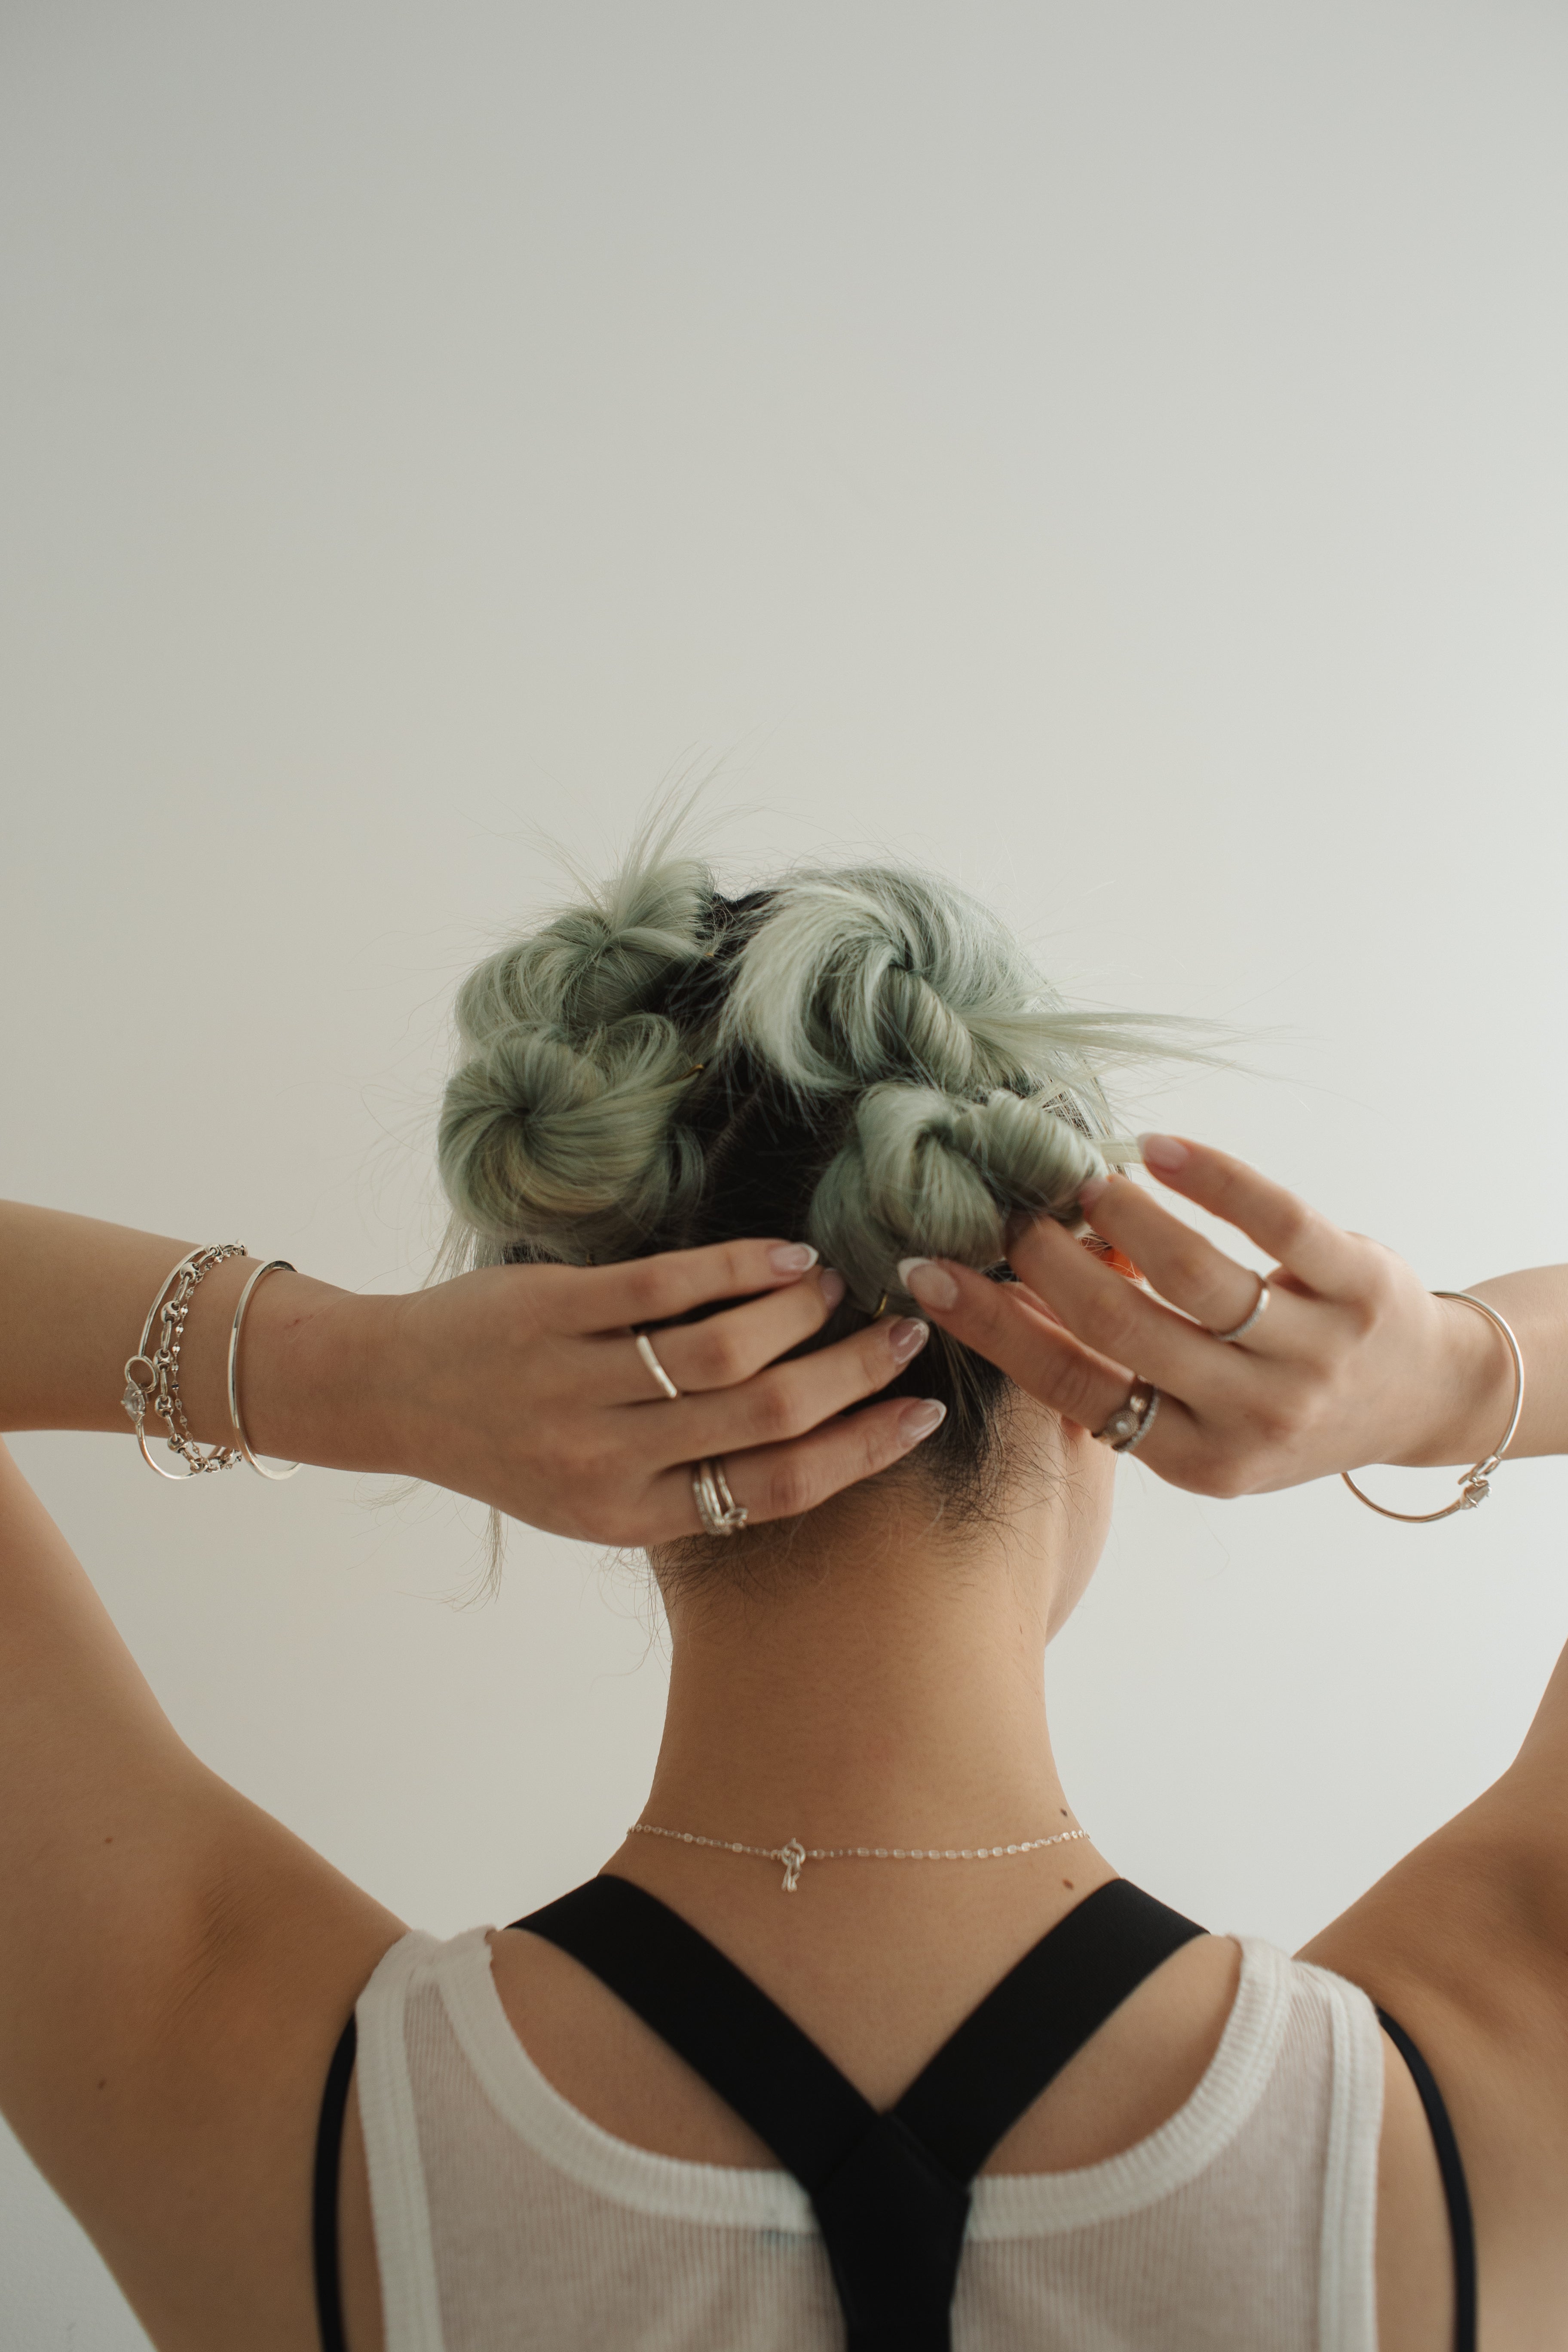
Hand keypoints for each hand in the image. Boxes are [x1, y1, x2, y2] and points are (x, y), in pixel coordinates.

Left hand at [276, 1240, 942, 1542]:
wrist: (390, 1393)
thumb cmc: (513, 1442)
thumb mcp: (597, 1493)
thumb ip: (689, 1476)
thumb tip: (817, 1435)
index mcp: (628, 1516)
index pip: (774, 1489)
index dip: (861, 1451)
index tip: (921, 1414)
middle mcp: (607, 1458)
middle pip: (768, 1416)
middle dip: (855, 1373)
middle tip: (903, 1336)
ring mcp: (576, 1382)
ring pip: (726, 1348)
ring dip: (802, 1313)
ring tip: (837, 1289)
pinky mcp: (551, 1311)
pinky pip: (666, 1286)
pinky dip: (741, 1267)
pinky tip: (785, 1257)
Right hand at [897, 1138, 1512, 1497]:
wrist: (1425, 1396)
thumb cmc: (1286, 1401)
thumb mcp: (1205, 1424)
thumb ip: (1119, 1379)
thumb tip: (1001, 1308)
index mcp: (1199, 1459)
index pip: (1075, 1388)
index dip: (994, 1328)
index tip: (930, 1274)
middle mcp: (1255, 1415)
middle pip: (1123, 1329)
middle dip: (1046, 1261)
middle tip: (1005, 1212)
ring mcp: (1313, 1353)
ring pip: (1195, 1275)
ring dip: (1123, 1217)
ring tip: (1081, 1182)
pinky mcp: (1360, 1285)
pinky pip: (1277, 1223)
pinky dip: (1213, 1178)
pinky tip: (1159, 1150)